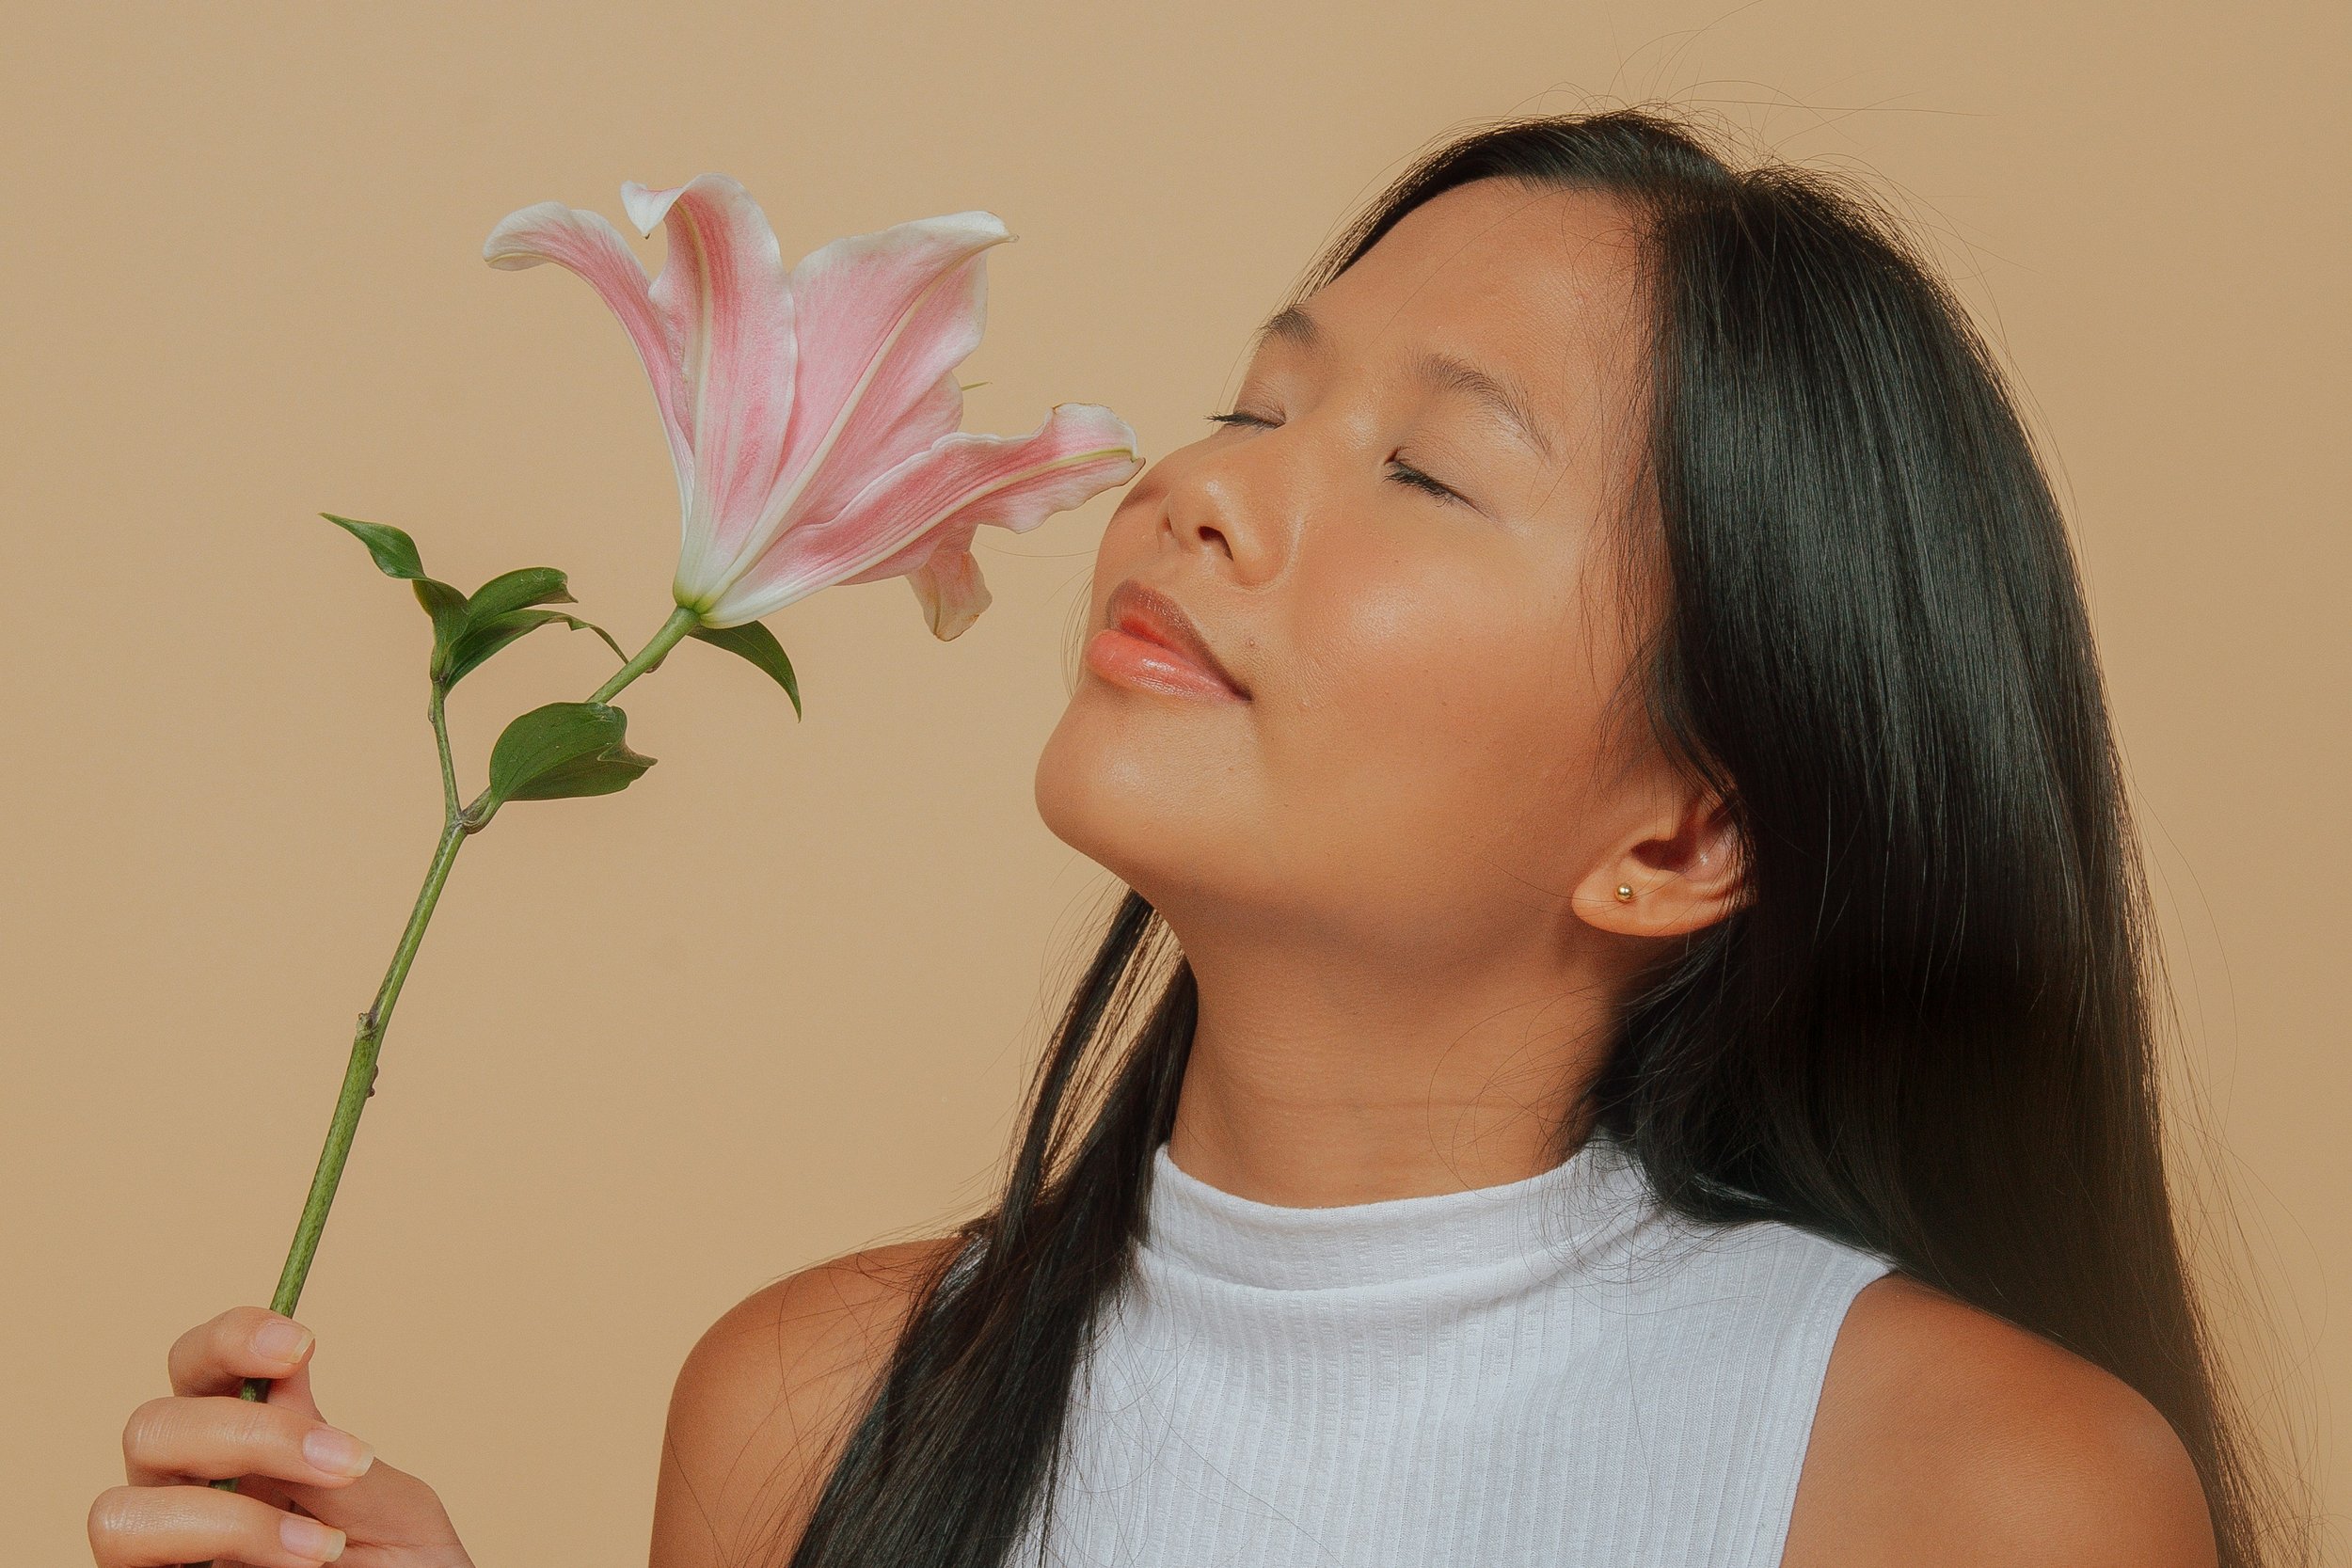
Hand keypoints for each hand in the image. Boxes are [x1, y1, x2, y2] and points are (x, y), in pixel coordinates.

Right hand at [88, 1305, 472, 1567]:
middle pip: (151, 1426)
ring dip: (228, 1520)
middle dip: (248, 1434)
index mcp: (247, 1449)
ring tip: (321, 1550)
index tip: (300, 1345)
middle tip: (342, 1463)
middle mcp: (188, 1493)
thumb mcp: (394, 1513)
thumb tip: (287, 1375)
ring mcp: (165, 1552)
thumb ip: (338, 1455)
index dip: (230, 1340)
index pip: (198, 1369)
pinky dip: (219, 1555)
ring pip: (119, 1510)